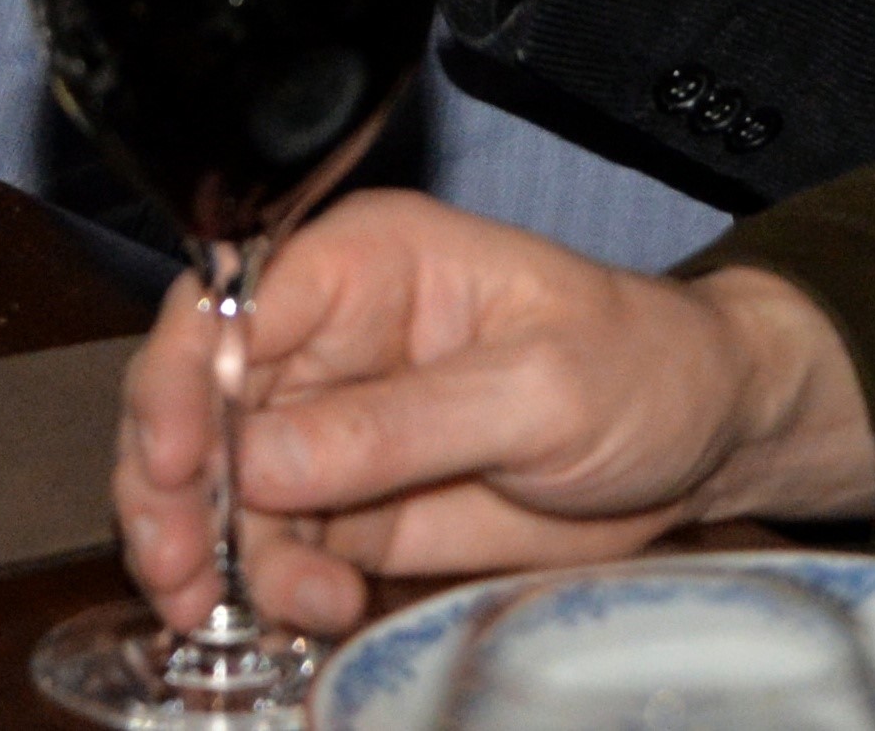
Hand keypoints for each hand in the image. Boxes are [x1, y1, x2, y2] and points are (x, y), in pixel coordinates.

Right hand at [113, 191, 874, 632]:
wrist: (705, 443)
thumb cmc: (644, 369)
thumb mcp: (537, 388)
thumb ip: (401, 424)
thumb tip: (262, 459)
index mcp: (369, 262)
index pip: (231, 300)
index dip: (180, 375)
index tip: (170, 459)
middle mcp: (330, 335)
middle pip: (196, 398)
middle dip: (169, 487)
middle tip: (178, 571)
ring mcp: (333, 424)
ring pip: (219, 485)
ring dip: (212, 554)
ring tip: (244, 612)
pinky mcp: (351, 504)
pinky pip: (273, 544)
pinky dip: (267, 587)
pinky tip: (305, 611)